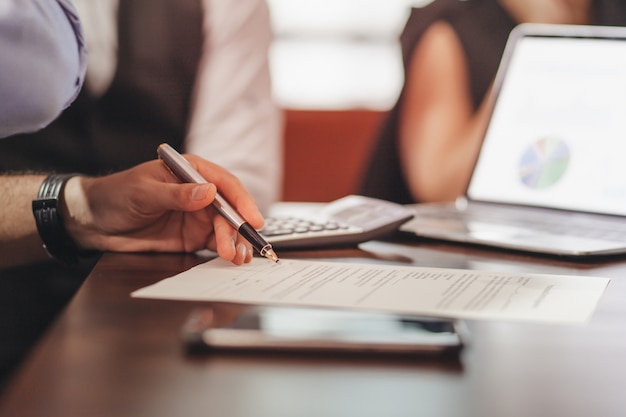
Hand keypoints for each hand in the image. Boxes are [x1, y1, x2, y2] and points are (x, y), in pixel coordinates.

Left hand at [62, 156, 264, 264]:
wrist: (93, 222)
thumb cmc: (116, 195)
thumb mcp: (144, 192)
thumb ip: (177, 194)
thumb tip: (210, 192)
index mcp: (191, 171)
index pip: (225, 184)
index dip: (242, 201)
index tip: (252, 219)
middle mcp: (200, 193)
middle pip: (229, 210)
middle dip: (236, 230)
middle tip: (235, 249)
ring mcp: (197, 216)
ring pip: (226, 228)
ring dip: (235, 243)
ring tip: (237, 258)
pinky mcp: (191, 236)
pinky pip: (215, 243)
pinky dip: (225, 251)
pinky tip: (231, 259)